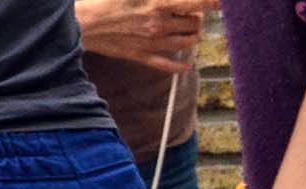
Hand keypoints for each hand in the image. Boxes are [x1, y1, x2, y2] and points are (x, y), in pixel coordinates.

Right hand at [75, 0, 214, 72]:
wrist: (80, 24)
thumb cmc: (106, 1)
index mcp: (160, 3)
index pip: (200, 3)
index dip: (216, 3)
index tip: (225, 3)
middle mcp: (160, 25)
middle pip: (196, 23)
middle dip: (197, 17)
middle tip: (189, 12)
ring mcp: (151, 43)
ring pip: (188, 42)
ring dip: (193, 36)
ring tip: (187, 29)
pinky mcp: (140, 56)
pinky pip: (167, 65)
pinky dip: (180, 66)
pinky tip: (186, 64)